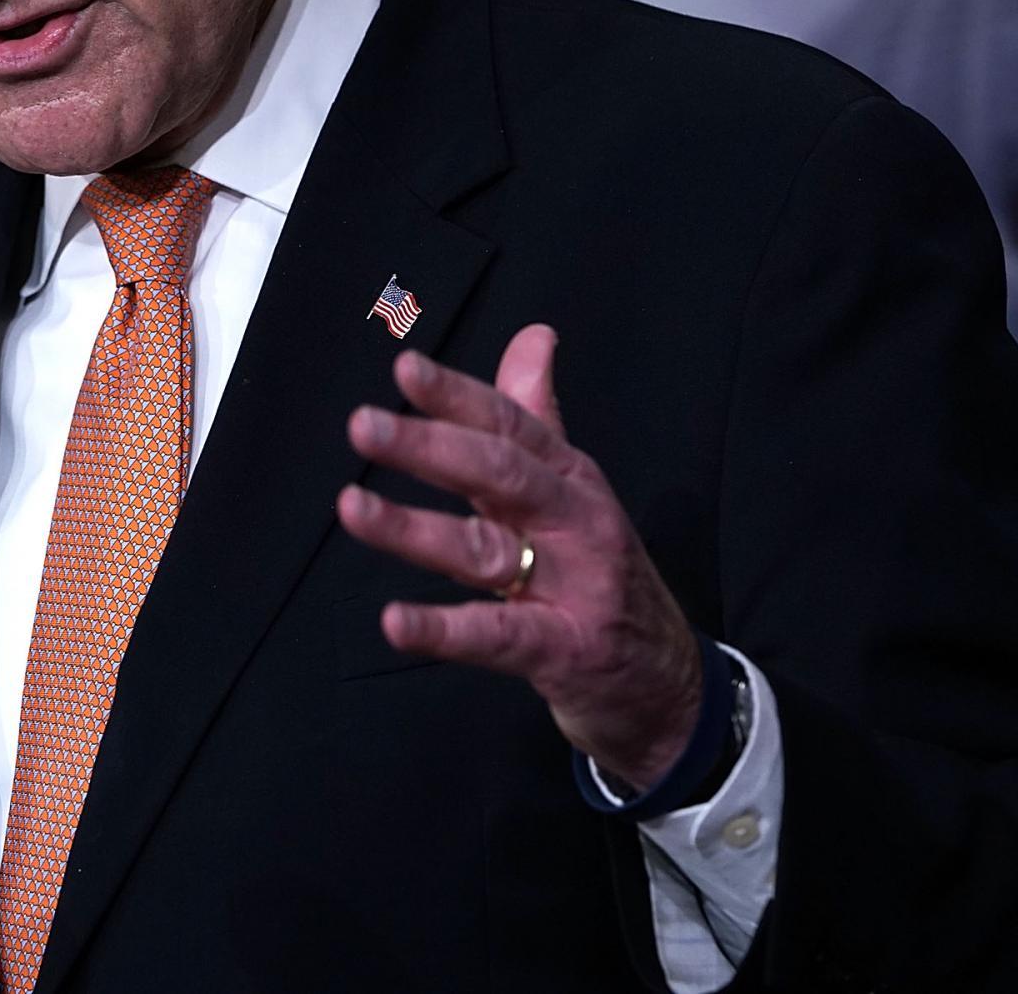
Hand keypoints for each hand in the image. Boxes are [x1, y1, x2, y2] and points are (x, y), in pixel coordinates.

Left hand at [335, 325, 704, 789]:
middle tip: (363, 425)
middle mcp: (575, 521)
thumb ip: (537, 414)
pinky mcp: (565, 649)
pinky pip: (498, 636)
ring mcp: (574, 586)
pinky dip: (444, 630)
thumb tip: (533, 335)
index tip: (404, 368)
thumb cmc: (601, 573)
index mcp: (570, 477)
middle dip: (429, 446)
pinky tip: (394, 621)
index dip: (457, 394)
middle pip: (499, 473)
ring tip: (351, 508)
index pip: (509, 423)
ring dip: (414, 529)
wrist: (666, 682)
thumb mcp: (574, 489)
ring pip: (486, 550)